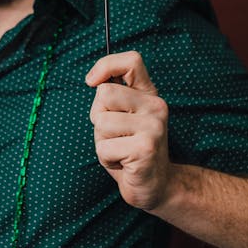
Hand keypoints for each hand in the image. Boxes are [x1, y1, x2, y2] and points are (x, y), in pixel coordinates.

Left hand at [86, 51, 171, 211]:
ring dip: (102, 141)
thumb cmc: (129, 150)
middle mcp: (155, 106)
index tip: (91, 82)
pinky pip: (104, 147)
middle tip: (113, 134)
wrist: (155, 186)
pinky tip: (123, 163)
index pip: (132, 61)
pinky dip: (106, 158)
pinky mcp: (145, 148)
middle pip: (104, 93)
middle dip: (98, 116)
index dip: (106, 65)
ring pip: (101, 121)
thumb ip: (111, 98)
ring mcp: (153, 126)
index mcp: (149, 95)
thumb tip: (93, 80)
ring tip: (119, 150)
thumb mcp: (120, 118)